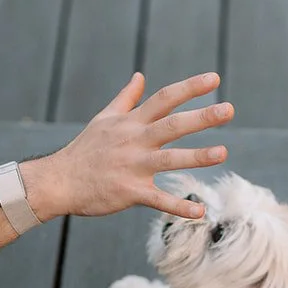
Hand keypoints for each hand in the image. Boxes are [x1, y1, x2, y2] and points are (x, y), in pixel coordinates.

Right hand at [29, 72, 230, 219]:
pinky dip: (178, 207)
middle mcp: (134, 141)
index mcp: (130, 122)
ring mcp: (132, 166)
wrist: (58, 181)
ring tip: (223, 153)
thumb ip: (125, 98)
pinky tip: (199, 212)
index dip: (189, 88)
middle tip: (229, 109)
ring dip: (197, 157)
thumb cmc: (84, 149)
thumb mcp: (103, 118)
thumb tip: (140, 76)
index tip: (214, 79)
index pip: (164, 99)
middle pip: (172, 125)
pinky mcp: (129, 191)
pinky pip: (158, 200)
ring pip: (169, 160)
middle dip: (201, 117)